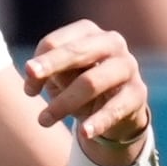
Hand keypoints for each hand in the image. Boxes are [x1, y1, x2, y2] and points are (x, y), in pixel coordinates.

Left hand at [23, 20, 150, 160]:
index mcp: (88, 33)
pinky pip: (116, 108)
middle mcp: (111, 43)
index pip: (56, 42)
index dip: (39, 64)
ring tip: (43, 120)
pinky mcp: (138, 93)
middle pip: (78, 51)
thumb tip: (31, 81)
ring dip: (64, 103)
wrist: (117, 110)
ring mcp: (128, 66)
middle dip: (51, 65)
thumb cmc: (81, 85)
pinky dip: (98, 121)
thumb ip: (47, 74)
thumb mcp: (61, 77)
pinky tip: (84, 133)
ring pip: (92, 81)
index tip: (28, 90)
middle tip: (29, 80)